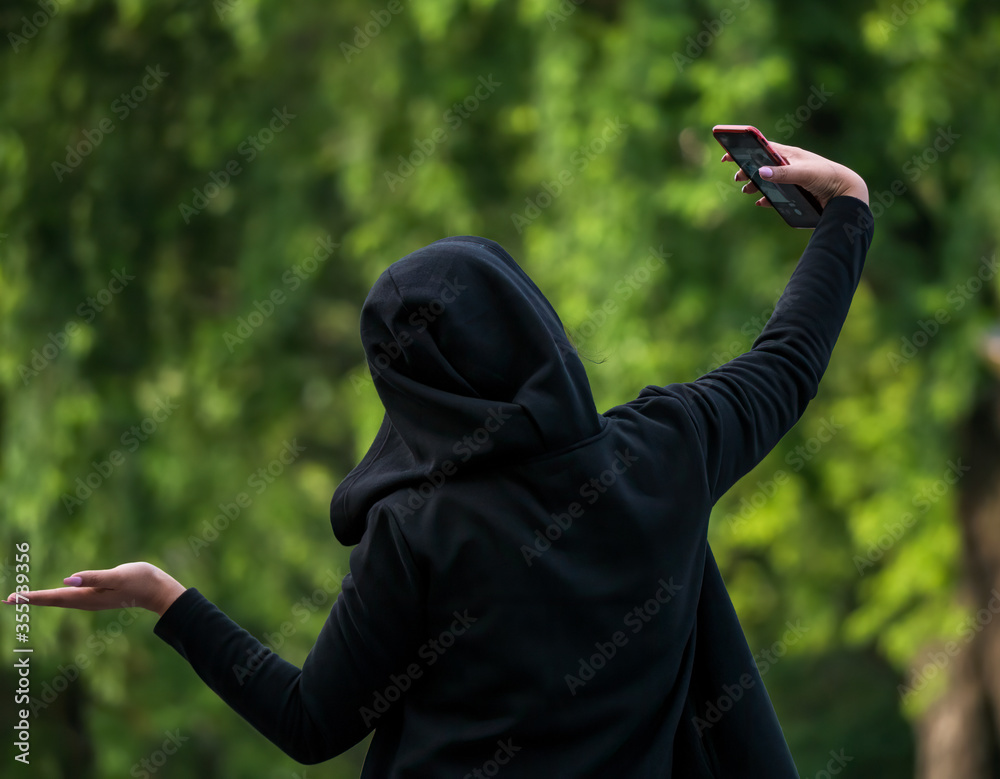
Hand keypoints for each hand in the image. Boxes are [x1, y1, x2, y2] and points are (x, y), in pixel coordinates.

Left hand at [2, 562, 186, 616]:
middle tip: (7, 600)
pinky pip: (71, 597)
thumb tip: (67, 580)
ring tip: (24, 598)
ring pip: (61, 600)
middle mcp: (87, 602)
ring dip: (42, 598)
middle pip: (53, 601)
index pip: (54, 597)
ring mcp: (93, 600)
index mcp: (88, 597)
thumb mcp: (119, 576)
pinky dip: (57, 595)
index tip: (11, 598)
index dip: (32, 597)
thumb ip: (94, 577)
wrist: (160, 591)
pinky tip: (56, 592)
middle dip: (31, 600)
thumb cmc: (142, 580)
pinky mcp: (99, 596)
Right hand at [723, 141, 868, 207]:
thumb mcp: (804, 174)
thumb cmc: (827, 177)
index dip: (744, 150)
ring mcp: (792, 180)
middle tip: (736, 178)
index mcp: (789, 155)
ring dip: (755, 185)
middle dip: (747, 170)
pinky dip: (766, 198)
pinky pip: (776, 195)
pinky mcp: (796, 194)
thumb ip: (782, 173)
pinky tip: (761, 202)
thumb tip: (759, 172)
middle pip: (761, 165)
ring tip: (746, 191)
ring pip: (767, 180)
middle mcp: (789, 165)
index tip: (728, 155)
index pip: (761, 148)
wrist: (846, 194)